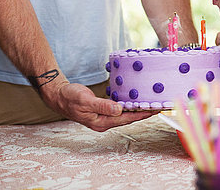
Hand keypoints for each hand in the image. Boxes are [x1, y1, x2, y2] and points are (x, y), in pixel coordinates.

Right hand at [41, 81, 157, 131]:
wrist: (59, 96)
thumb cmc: (70, 97)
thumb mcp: (85, 100)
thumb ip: (102, 105)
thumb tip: (119, 110)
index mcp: (101, 122)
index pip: (126, 119)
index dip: (142, 114)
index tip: (155, 109)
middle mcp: (105, 122)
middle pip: (129, 118)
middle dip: (144, 112)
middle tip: (160, 105)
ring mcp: (104, 117)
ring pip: (126, 114)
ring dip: (139, 108)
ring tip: (153, 102)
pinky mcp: (104, 111)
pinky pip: (121, 109)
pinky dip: (130, 104)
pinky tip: (137, 99)